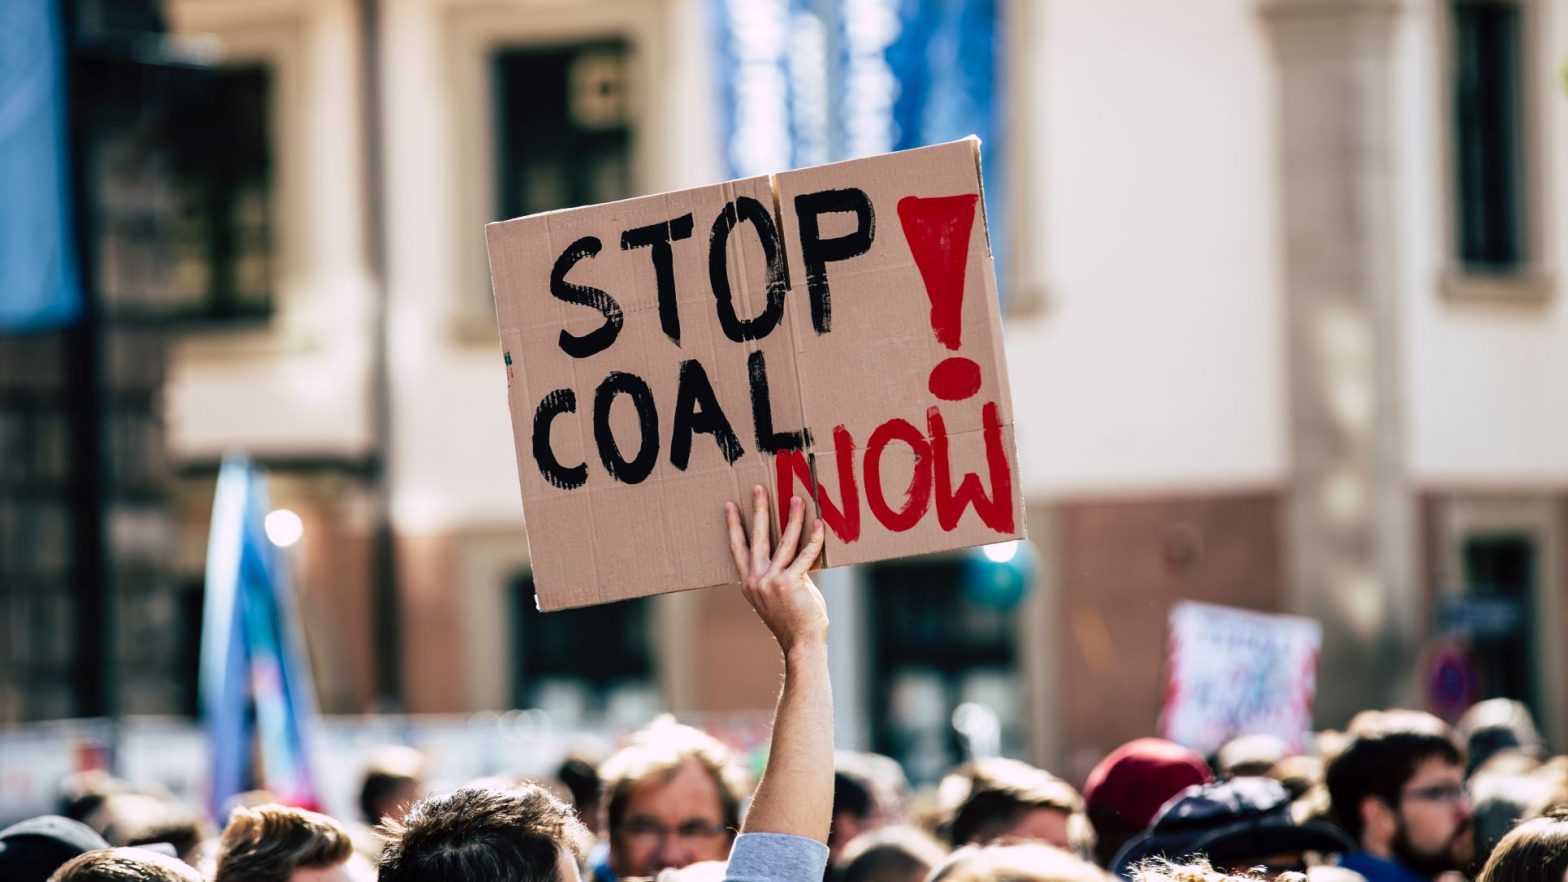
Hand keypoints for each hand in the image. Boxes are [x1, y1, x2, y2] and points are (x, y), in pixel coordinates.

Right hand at [726, 485, 828, 653]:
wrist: (801, 643)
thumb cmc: (793, 620)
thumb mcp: (777, 595)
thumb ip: (779, 573)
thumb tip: (792, 551)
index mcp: (749, 582)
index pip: (737, 548)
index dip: (734, 526)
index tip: (730, 505)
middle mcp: (756, 580)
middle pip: (757, 537)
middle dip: (758, 510)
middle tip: (758, 487)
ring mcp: (772, 581)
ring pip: (783, 542)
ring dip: (791, 518)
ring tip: (795, 498)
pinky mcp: (791, 583)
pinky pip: (804, 554)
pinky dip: (813, 539)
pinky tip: (819, 524)